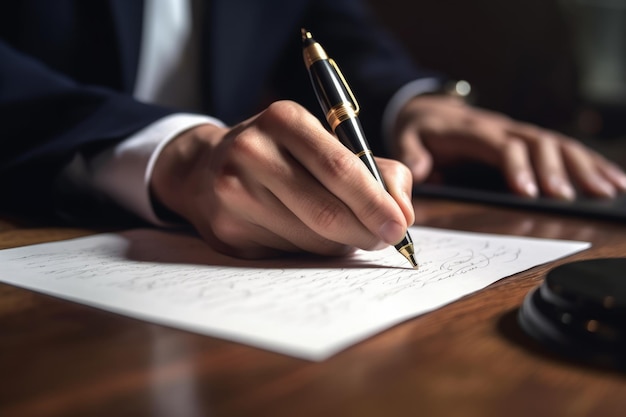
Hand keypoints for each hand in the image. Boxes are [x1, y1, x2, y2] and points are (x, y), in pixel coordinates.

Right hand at [151, 101, 413, 258]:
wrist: (206, 170)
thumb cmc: (280, 155)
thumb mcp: (324, 143)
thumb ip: (375, 171)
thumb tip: (403, 213)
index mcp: (283, 120)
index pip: (339, 167)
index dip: (374, 202)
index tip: (400, 225)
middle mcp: (251, 152)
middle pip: (325, 210)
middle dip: (365, 231)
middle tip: (384, 239)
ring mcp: (233, 193)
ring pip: (310, 238)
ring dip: (340, 243)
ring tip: (347, 233)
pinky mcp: (226, 231)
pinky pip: (288, 253)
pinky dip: (311, 250)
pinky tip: (309, 235)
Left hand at [392, 95, 625, 198]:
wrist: (430, 109)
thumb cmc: (421, 129)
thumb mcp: (407, 137)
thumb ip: (412, 153)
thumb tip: (421, 171)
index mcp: (475, 131)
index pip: (503, 146)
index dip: (517, 166)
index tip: (529, 192)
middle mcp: (502, 128)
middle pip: (538, 143)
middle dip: (557, 170)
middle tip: (570, 198)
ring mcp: (518, 132)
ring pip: (557, 143)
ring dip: (583, 166)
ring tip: (608, 190)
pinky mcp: (527, 139)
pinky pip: (562, 147)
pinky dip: (588, 162)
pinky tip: (610, 178)